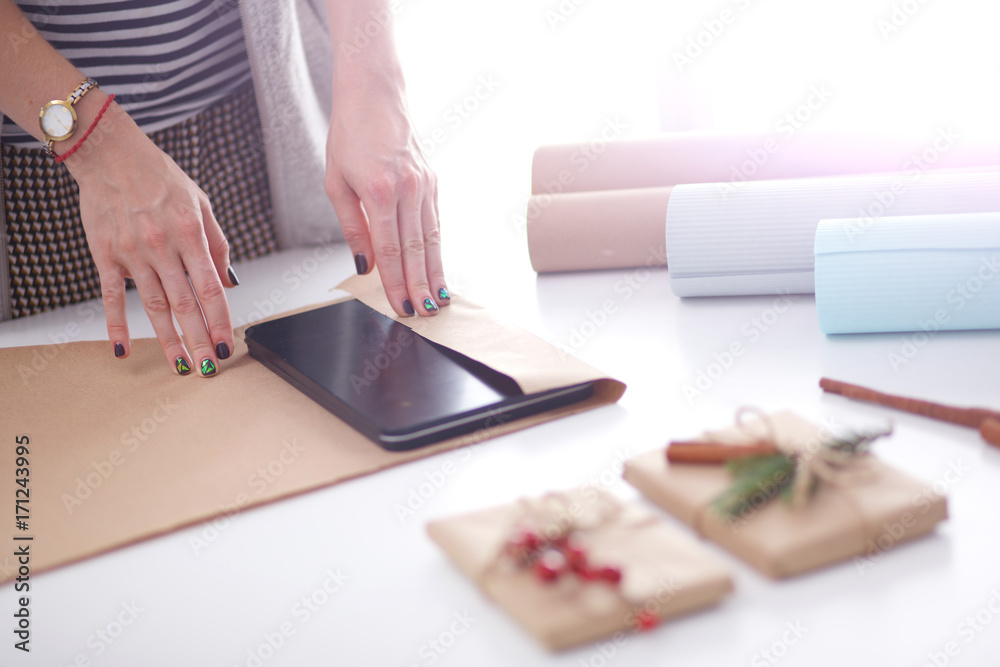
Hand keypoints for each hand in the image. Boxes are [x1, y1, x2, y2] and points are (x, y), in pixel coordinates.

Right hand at [65, 101, 236, 375]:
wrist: (110, 155)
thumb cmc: (161, 178)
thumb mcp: (201, 203)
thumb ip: (217, 245)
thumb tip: (230, 283)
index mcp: (190, 234)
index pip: (210, 288)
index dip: (221, 320)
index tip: (228, 344)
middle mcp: (162, 246)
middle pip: (185, 304)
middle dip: (200, 339)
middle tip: (209, 367)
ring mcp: (132, 253)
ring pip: (154, 306)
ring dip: (168, 340)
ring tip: (181, 365)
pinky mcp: (105, 254)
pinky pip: (112, 296)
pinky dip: (116, 325)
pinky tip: (123, 349)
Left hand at [324, 63, 447, 316]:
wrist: (375, 94)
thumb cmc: (349, 135)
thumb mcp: (336, 182)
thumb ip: (351, 227)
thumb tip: (364, 265)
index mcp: (378, 191)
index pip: (389, 249)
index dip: (395, 282)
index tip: (400, 305)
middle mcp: (407, 189)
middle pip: (415, 249)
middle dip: (419, 285)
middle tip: (424, 313)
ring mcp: (424, 185)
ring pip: (433, 238)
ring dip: (436, 272)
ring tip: (439, 299)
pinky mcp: (432, 180)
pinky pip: (436, 221)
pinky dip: (439, 248)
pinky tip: (440, 268)